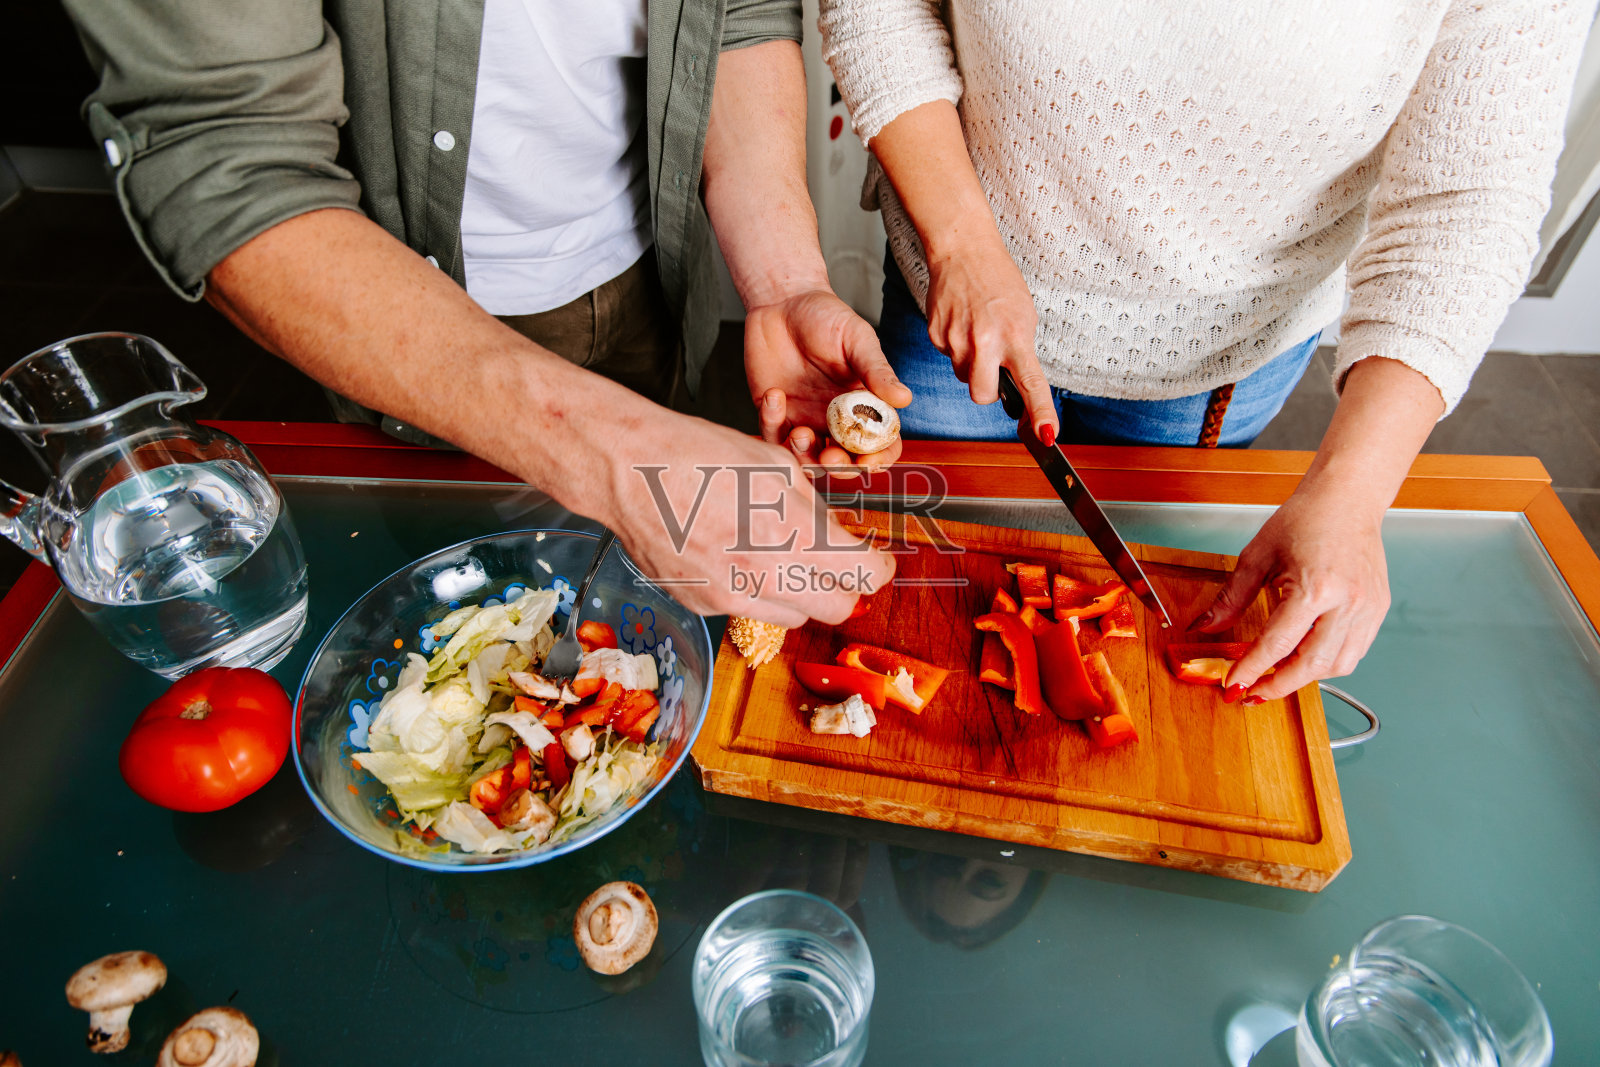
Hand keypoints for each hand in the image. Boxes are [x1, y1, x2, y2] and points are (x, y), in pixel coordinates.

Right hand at [599, 411, 896, 625]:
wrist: (625, 471)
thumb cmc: (695, 454)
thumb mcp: (775, 465)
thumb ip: (814, 509)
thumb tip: (833, 534)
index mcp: (791, 535)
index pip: (864, 576)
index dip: (879, 566)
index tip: (877, 559)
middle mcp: (763, 576)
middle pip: (835, 610)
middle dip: (845, 588)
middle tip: (839, 565)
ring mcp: (728, 597)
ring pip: (791, 616)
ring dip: (800, 592)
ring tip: (782, 555)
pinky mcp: (700, 604)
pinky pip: (746, 609)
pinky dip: (755, 589)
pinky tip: (738, 555)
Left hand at [745, 288, 911, 474]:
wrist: (782, 301)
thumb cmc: (826, 316)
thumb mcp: (856, 339)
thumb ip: (876, 370)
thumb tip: (904, 399)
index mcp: (865, 403)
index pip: (880, 442)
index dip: (878, 458)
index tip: (869, 460)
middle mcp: (837, 418)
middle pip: (843, 459)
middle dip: (838, 466)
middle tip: (830, 456)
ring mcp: (805, 417)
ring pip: (806, 456)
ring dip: (803, 454)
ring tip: (800, 432)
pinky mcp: (775, 412)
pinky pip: (772, 433)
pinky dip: (771, 423)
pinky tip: (775, 396)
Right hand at [924, 232, 1058, 443]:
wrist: (964, 251)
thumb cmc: (998, 282)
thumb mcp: (1023, 315)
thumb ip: (1020, 351)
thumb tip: (1014, 383)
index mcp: (1015, 336)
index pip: (1031, 383)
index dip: (1040, 412)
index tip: (1046, 435)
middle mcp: (986, 341)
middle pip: (981, 395)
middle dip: (985, 390)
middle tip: (990, 368)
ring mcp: (957, 339)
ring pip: (962, 375)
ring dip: (970, 364)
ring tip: (976, 330)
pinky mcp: (936, 334)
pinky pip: (947, 356)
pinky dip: (955, 346)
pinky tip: (960, 322)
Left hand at [1191, 485, 1390, 702]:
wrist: (1347, 500)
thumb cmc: (1305, 520)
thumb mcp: (1256, 557)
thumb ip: (1230, 599)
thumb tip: (1205, 627)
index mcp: (1315, 588)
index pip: (1277, 644)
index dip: (1252, 669)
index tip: (1234, 686)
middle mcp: (1347, 603)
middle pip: (1311, 665)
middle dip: (1278, 685)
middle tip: (1252, 693)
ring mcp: (1368, 609)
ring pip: (1337, 665)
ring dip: (1305, 677)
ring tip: (1277, 676)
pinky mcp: (1378, 610)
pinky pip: (1355, 652)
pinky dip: (1327, 662)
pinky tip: (1305, 658)